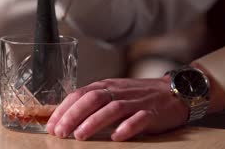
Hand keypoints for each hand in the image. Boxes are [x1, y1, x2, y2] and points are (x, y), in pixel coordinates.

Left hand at [46, 77, 188, 140]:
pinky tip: (116, 137)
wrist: (173, 91)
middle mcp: (118, 91)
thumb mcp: (112, 93)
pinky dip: (127, 127)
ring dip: (94, 122)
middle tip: (60, 132)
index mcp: (106, 86)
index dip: (64, 109)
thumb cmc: (137, 95)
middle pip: (92, 99)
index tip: (51, 125)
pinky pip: (139, 119)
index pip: (80, 94)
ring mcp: (135, 101)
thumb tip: (67, 117)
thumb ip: (93, 102)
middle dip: (73, 115)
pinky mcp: (152, 112)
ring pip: (112, 108)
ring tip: (80, 136)